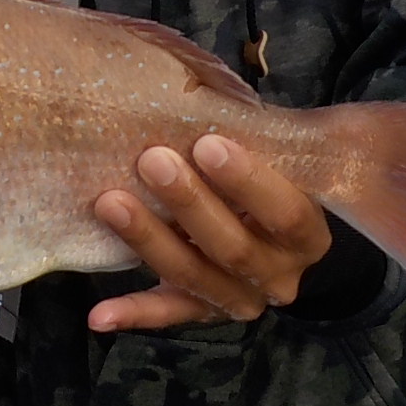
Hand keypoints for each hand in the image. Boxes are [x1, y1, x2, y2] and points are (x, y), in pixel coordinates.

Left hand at [89, 134, 331, 331]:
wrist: (265, 219)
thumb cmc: (265, 170)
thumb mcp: (282, 152)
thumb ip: (263, 133)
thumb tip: (208, 91)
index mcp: (307, 234)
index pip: (285, 213)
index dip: (248, 181)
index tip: (209, 142)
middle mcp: (279, 275)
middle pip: (234, 249)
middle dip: (189, 203)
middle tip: (151, 159)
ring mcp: (239, 298)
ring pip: (194, 278)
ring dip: (150, 241)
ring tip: (110, 203)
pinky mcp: (200, 310)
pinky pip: (166, 314)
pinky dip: (132, 314)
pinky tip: (99, 314)